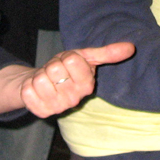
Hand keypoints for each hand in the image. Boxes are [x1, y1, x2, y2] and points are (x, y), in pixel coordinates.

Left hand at [20, 42, 135, 117]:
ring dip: (39, 76)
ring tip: (47, 80)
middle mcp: (75, 100)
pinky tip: (37, 90)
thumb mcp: (85, 57)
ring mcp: (57, 108)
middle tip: (56, 72)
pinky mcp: (40, 112)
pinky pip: (28, 91)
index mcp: (88, 85)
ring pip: (39, 80)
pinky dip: (28, 86)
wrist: (43, 84)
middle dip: (52, 66)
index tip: (69, 63)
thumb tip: (131, 47)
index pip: (72, 61)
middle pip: (54, 69)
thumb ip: (107, 53)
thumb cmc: (66, 68)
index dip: (67, 57)